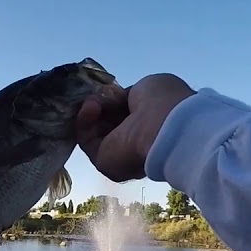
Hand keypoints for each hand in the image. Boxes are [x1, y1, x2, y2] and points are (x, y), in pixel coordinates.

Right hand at [75, 73, 195, 181]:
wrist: (165, 126)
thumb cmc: (164, 101)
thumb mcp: (146, 87)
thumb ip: (128, 94)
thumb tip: (114, 98)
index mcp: (149, 124)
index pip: (123, 113)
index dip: (111, 100)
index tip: (105, 90)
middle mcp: (135, 142)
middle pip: (106, 123)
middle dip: (97, 106)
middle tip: (94, 94)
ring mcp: (119, 155)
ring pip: (93, 132)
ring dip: (90, 112)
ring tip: (92, 99)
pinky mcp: (103, 162)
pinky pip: (87, 140)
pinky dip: (84, 122)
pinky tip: (91, 106)